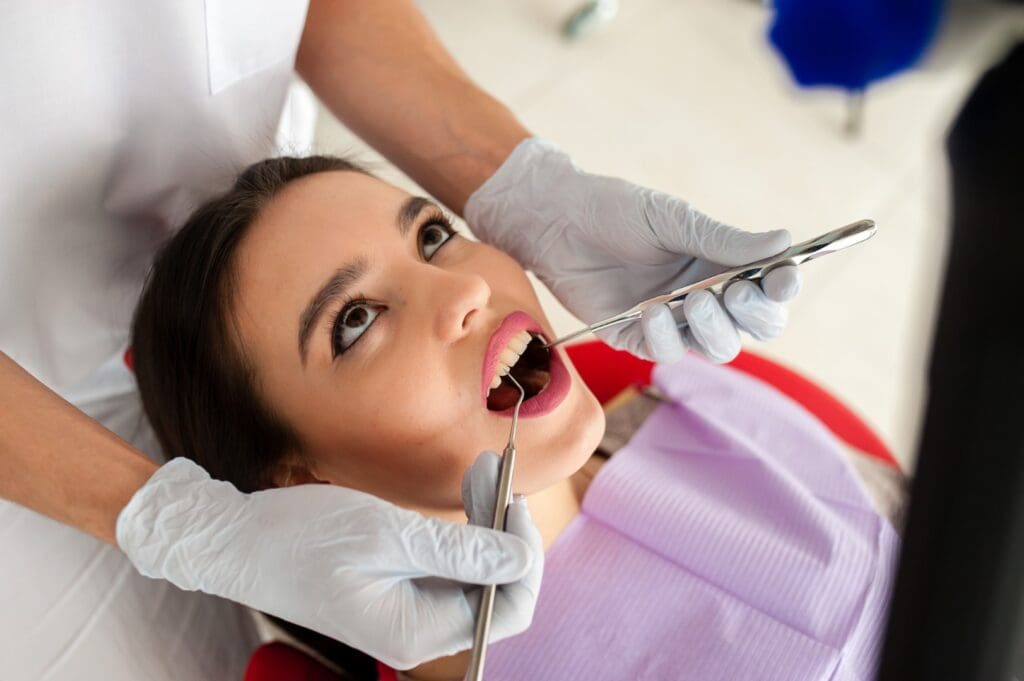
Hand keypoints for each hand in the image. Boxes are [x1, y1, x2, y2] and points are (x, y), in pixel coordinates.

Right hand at [116, 456, 542, 669]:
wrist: (234, 541)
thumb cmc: (299, 537)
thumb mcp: (386, 534)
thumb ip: (460, 549)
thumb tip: (523, 556)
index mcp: (416, 631)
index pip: (508, 608)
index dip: (523, 554)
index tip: (513, 498)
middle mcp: (417, 633)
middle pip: (496, 590)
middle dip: (504, 529)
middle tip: (492, 468)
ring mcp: (407, 614)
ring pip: (476, 574)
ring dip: (485, 523)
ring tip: (479, 470)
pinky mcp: (397, 593)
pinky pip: (449, 567)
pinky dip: (460, 530)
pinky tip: (462, 491)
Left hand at [465, 138, 801, 363]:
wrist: (557, 221)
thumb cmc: (616, 211)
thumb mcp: (673, 220)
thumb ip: (724, 240)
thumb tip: (784, 242)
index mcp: (721, 264)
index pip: (768, 288)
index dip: (782, 287)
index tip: (785, 277)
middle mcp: (704, 296)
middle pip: (752, 326)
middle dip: (752, 314)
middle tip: (735, 291)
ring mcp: (672, 321)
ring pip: (715, 347)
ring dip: (711, 328)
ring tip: (691, 300)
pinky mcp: (636, 337)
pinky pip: (664, 350)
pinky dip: (663, 335)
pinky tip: (651, 311)